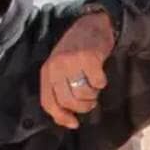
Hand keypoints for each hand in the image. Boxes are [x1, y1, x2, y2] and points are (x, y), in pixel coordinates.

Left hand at [39, 9, 114, 128]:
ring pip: (83, 94)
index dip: (61, 117)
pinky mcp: (88, 58)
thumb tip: (69, 121)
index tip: (74, 124)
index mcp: (47, 72)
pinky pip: (98, 83)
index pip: (49, 102)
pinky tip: (100, 73)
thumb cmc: (76, 52)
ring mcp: (71, 62)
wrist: (91, 25)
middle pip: (68, 102)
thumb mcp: (60, 70)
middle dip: (83, 106)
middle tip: (91, 101)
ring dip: (93, 94)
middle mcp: (56, 67)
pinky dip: (102, 82)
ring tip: (94, 85)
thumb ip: (60, 90)